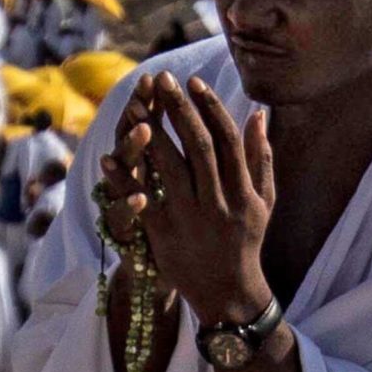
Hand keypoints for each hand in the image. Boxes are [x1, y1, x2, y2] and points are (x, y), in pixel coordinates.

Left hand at [117, 74, 277, 327]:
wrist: (230, 293)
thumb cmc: (246, 240)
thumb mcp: (264, 200)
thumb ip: (260, 157)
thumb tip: (257, 115)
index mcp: (243, 191)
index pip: (226, 139)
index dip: (210, 108)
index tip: (193, 82)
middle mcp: (218, 202)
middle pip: (197, 146)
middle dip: (177, 109)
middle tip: (161, 79)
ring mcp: (191, 219)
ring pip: (169, 169)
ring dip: (149, 134)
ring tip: (133, 105)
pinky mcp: (166, 236)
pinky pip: (142, 203)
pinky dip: (124, 181)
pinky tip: (108, 158)